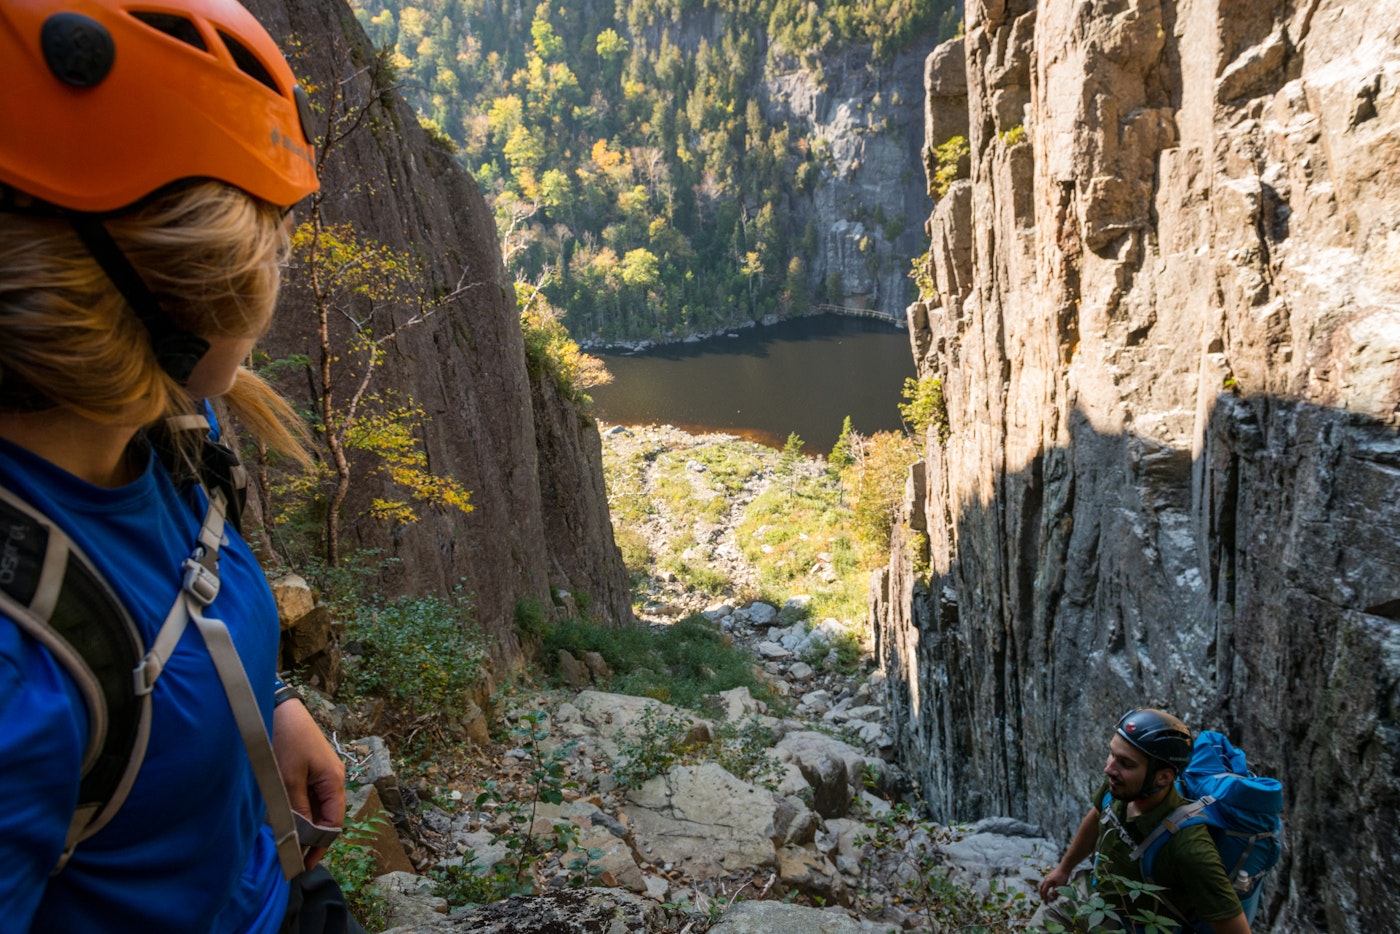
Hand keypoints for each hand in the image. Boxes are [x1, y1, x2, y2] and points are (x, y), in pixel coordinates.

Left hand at [272, 698, 345, 869]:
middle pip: (325, 816)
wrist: (278, 707)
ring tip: (283, 839)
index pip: (333, 823)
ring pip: (314, 807)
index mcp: (334, 781)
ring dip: (301, 823)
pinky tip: (282, 817)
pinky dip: (296, 809)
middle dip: (310, 838)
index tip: (302, 864)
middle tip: (289, 856)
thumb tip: (299, 837)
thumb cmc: (286, 739)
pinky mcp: (307, 768)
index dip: (320, 845)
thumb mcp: (288, 778)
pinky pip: (305, 796)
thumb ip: (296, 809)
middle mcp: (331, 778)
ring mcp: (320, 773)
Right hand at [1039, 865, 1071, 901]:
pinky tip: (1050, 888)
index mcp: (1047, 882)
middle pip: (1041, 887)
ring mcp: (1048, 877)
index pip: (1044, 891)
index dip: (1044, 897)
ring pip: (1043, 885)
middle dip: (1041, 894)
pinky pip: (1046, 883)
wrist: (1064, 867)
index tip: (1046, 903)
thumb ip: (1055, 893)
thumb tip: (1051, 898)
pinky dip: (1046, 887)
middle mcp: (1046, 879)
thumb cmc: (1062, 877)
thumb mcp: (1060, 886)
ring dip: (1043, 890)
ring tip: (1045, 895)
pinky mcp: (1051, 876)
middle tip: (1043, 899)